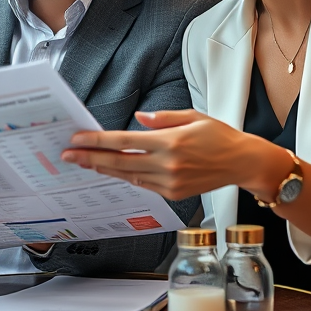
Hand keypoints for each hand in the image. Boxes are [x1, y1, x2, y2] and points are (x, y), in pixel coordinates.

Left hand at [61, 109, 266, 200]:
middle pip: (119, 162)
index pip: (123, 141)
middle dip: (90, 158)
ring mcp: (170, 182)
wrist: (242, 163)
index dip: (97, 141)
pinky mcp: (174, 194)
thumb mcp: (192, 116)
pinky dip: (127, 176)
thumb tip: (137, 119)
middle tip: (68, 155)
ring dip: (104, 169)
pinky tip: (113, 170)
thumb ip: (162, 118)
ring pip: (128, 176)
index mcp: (170, 142)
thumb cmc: (219, 136)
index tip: (77, 139)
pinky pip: (143, 184)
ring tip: (84, 162)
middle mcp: (167, 165)